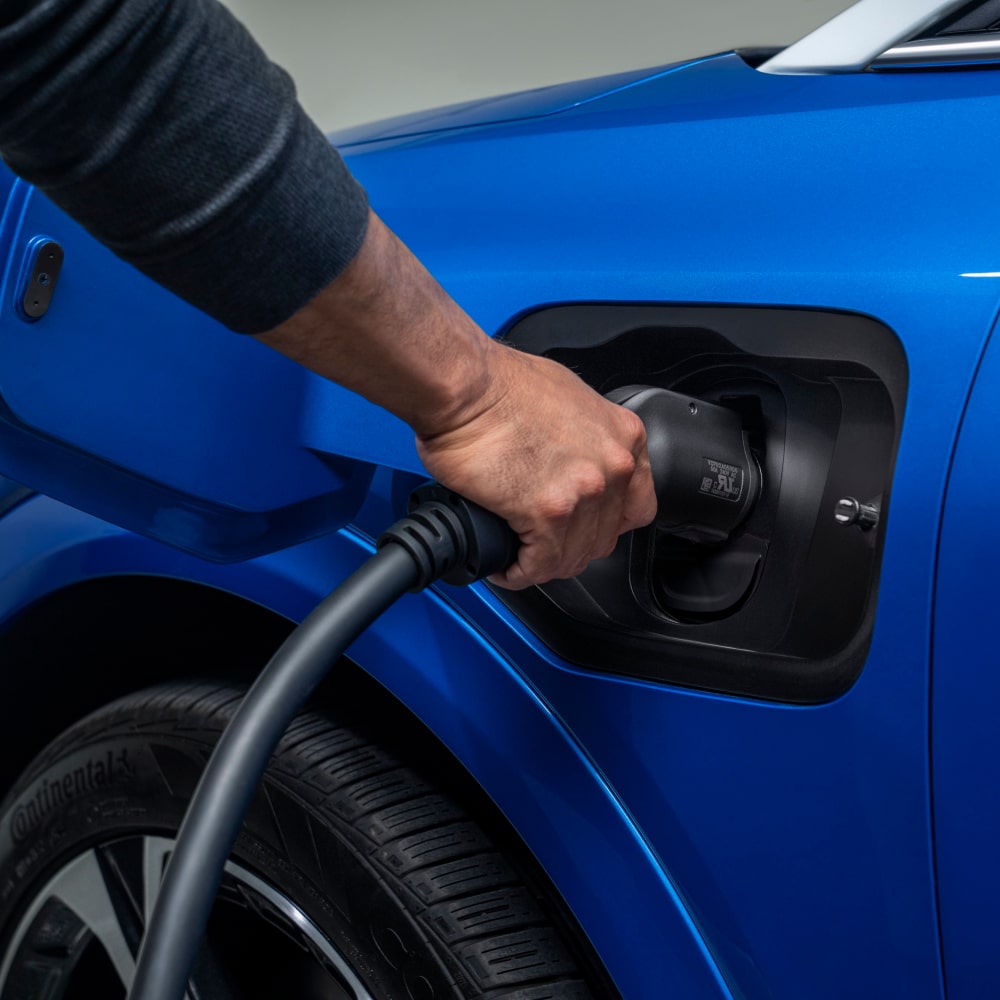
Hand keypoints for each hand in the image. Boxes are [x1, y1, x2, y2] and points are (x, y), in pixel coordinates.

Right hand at [417, 343, 655, 588]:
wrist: (464, 385)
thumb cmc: (499, 384)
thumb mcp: (567, 400)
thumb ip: (583, 438)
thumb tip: (568, 461)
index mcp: (624, 437)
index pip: (635, 507)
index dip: (604, 524)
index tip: (582, 528)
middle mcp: (613, 466)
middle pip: (604, 538)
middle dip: (571, 548)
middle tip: (542, 545)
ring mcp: (585, 491)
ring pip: (572, 557)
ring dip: (542, 565)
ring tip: (518, 558)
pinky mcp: (548, 512)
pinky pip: (539, 565)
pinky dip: (519, 573)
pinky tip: (504, 566)